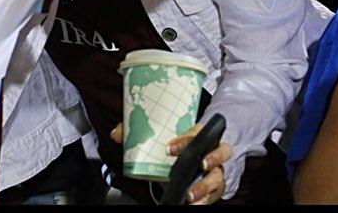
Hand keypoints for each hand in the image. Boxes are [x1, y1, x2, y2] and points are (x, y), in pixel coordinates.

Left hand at [109, 122, 231, 203]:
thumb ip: (136, 133)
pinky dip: (205, 201)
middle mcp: (211, 151)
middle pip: (220, 151)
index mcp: (197, 134)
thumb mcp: (157, 138)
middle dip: (211, 157)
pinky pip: (215, 194)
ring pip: (218, 176)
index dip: (185, 139)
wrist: (187, 161)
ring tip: (191, 194)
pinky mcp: (215, 188)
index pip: (197, 132)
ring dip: (205, 186)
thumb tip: (117, 134)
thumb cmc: (174, 147)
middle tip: (199, 164)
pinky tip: (194, 205)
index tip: (169, 148)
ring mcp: (215, 170)